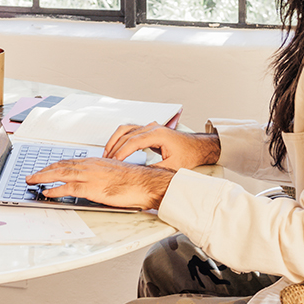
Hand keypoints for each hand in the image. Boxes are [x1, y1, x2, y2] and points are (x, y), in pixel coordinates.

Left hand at [25, 157, 173, 210]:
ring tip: (32, 181)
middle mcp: (90, 166)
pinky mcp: (93, 188)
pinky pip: (69, 188)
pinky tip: (47, 192)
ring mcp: (91, 176)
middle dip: (44, 170)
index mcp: (95, 162)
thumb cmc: (133, 180)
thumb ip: (100, 175)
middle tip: (31, 175)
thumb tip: (92, 181)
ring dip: (44, 177)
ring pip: (61, 174)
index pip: (69, 162)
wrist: (145, 182)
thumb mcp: (113, 173)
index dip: (54, 165)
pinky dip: (56, 189)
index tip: (44, 168)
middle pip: (61, 166)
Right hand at [104, 123, 220, 169]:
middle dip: (115, 148)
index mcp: (158, 134)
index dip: (122, 151)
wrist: (197, 147)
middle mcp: (152, 127)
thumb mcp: (173, 166)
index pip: (134, 141)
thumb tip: (141, 176)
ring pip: (125, 129)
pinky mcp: (148, 130)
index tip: (114, 161)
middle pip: (126, 134)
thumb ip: (156, 170)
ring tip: (107, 154)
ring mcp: (149, 127)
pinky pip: (129, 131)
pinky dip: (120, 138)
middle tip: (107, 161)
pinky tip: (115, 147)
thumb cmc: (188, 154)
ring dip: (114, 141)